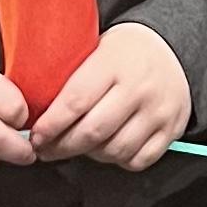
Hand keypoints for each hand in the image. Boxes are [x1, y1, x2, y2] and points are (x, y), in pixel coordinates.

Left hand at [28, 23, 191, 171]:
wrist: (170, 49)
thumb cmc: (123, 51)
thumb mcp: (96, 46)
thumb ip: (72, 74)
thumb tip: (35, 107)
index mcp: (113, 61)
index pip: (75, 101)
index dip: (51, 125)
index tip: (36, 135)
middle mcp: (138, 87)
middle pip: (93, 132)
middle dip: (63, 146)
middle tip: (46, 149)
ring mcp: (157, 110)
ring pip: (114, 151)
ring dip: (89, 155)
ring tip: (77, 146)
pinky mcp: (171, 129)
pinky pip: (137, 160)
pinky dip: (118, 160)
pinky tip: (106, 148)